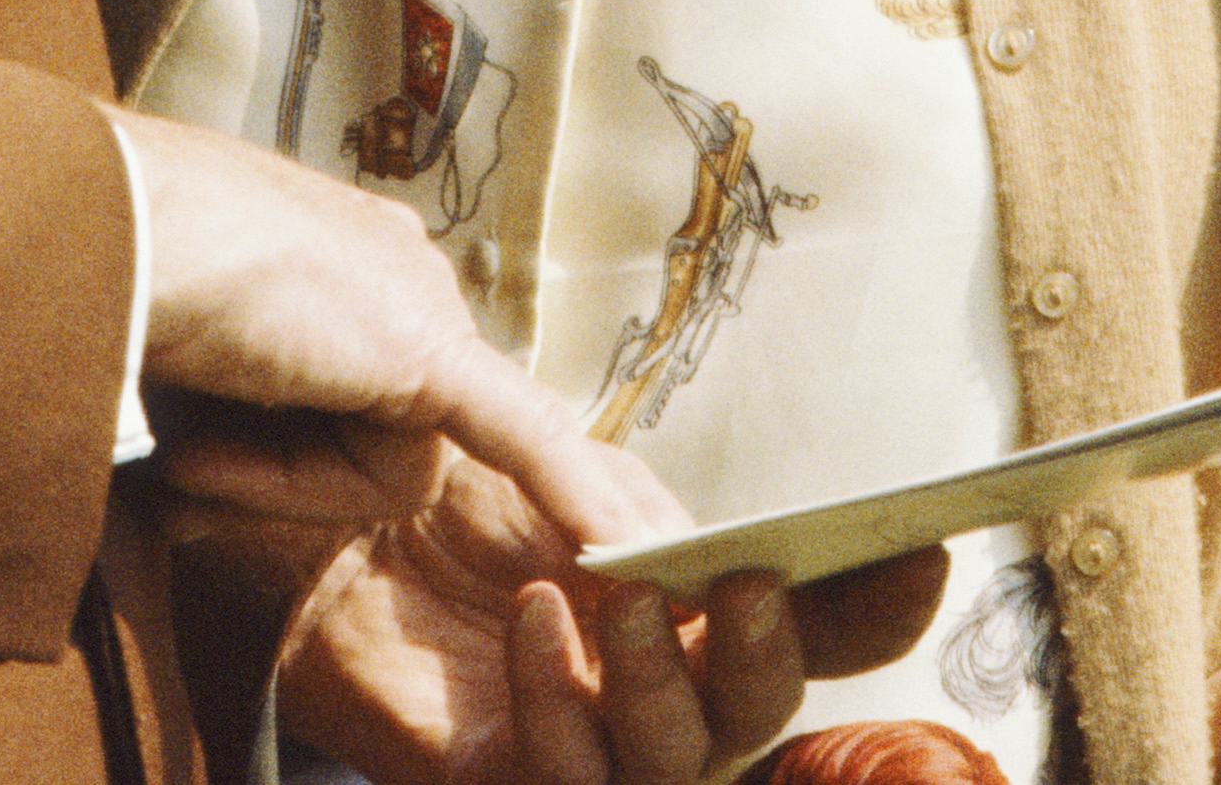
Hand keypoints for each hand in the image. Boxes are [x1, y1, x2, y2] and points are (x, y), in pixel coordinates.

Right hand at [120, 109, 687, 552]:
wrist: (104, 232)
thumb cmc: (110, 289)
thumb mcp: (185, 365)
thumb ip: (232, 401)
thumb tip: (206, 457)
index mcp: (346, 260)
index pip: (367, 387)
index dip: (304, 447)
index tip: (235, 455)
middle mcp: (397, 270)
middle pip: (386, 433)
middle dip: (285, 473)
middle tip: (191, 445)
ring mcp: (416, 301)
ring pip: (393, 465)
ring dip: (288, 480)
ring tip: (211, 422)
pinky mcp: (424, 352)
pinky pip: (522, 442)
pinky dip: (570, 495)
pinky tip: (619, 547)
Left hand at [268, 466, 943, 784]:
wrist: (295, 514)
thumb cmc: (436, 484)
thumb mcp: (557, 468)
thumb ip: (637, 509)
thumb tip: (719, 549)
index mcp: (691, 602)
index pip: (813, 621)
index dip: (877, 600)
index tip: (925, 546)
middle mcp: (656, 683)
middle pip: (761, 708)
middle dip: (771, 651)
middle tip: (745, 583)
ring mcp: (586, 744)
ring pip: (680, 758)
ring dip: (659, 678)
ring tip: (614, 594)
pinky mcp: (504, 781)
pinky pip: (564, 779)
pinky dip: (558, 698)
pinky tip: (536, 617)